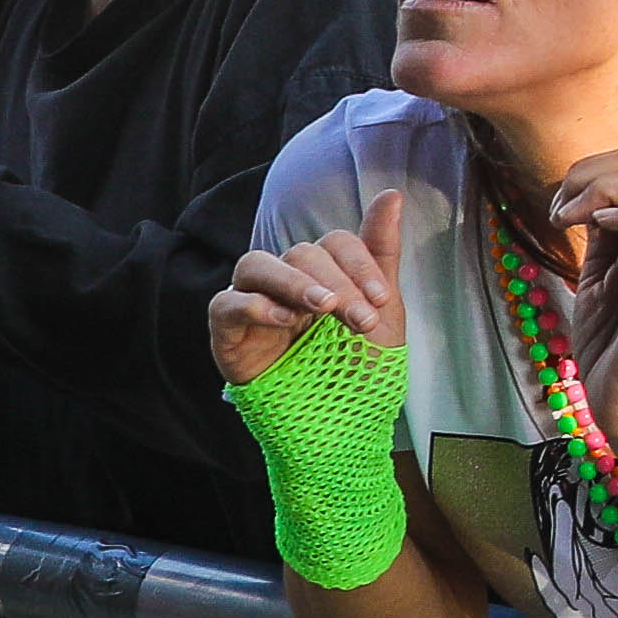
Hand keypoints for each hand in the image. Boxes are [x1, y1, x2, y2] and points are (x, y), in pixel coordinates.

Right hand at [213, 189, 414, 387]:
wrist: (335, 422)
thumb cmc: (355, 365)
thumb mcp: (381, 311)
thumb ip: (381, 252)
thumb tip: (391, 194)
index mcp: (322, 272)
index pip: (335, 243)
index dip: (360, 265)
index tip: (382, 301)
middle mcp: (284, 279)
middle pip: (301, 253)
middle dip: (338, 285)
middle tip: (361, 320)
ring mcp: (252, 300)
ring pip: (256, 264)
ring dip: (294, 282)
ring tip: (322, 307)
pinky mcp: (227, 329)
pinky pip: (227, 303)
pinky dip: (255, 306)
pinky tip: (286, 321)